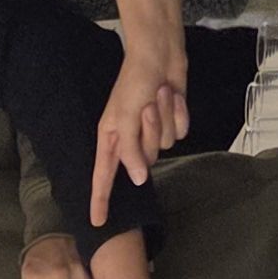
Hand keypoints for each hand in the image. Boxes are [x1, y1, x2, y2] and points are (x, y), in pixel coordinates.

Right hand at [89, 51, 193, 230]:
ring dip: (164, 118)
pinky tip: (172, 96)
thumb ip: (129, 151)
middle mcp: (130, 138)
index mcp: (111, 137)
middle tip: (146, 105)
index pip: (103, 177)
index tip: (98, 223)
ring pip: (165, 145)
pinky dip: (178, 113)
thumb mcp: (125, 117)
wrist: (160, 55)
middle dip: (149, 132)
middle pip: (144, 160)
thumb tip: (137, 179)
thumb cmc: (135, 81)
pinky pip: (179, 132)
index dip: (101, 201)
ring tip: (159, 94)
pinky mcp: (170, 123)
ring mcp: (151, 131)